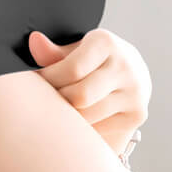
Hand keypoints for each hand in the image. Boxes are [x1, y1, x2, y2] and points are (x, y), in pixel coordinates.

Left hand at [29, 28, 150, 154]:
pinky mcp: (137, 114)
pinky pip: (100, 129)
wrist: (132, 75)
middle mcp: (125, 65)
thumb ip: (53, 53)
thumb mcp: (74, 52)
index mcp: (106, 42)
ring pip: (89, 116)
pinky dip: (84, 130)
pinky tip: (80, 121)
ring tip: (60, 111)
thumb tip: (34, 42)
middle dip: (58, 101)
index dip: (49, 80)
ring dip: (68, 118)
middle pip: (80, 96)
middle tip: (48, 101)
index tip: (38, 84)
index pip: (72, 69)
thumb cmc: (94, 62)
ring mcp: (134, 91)